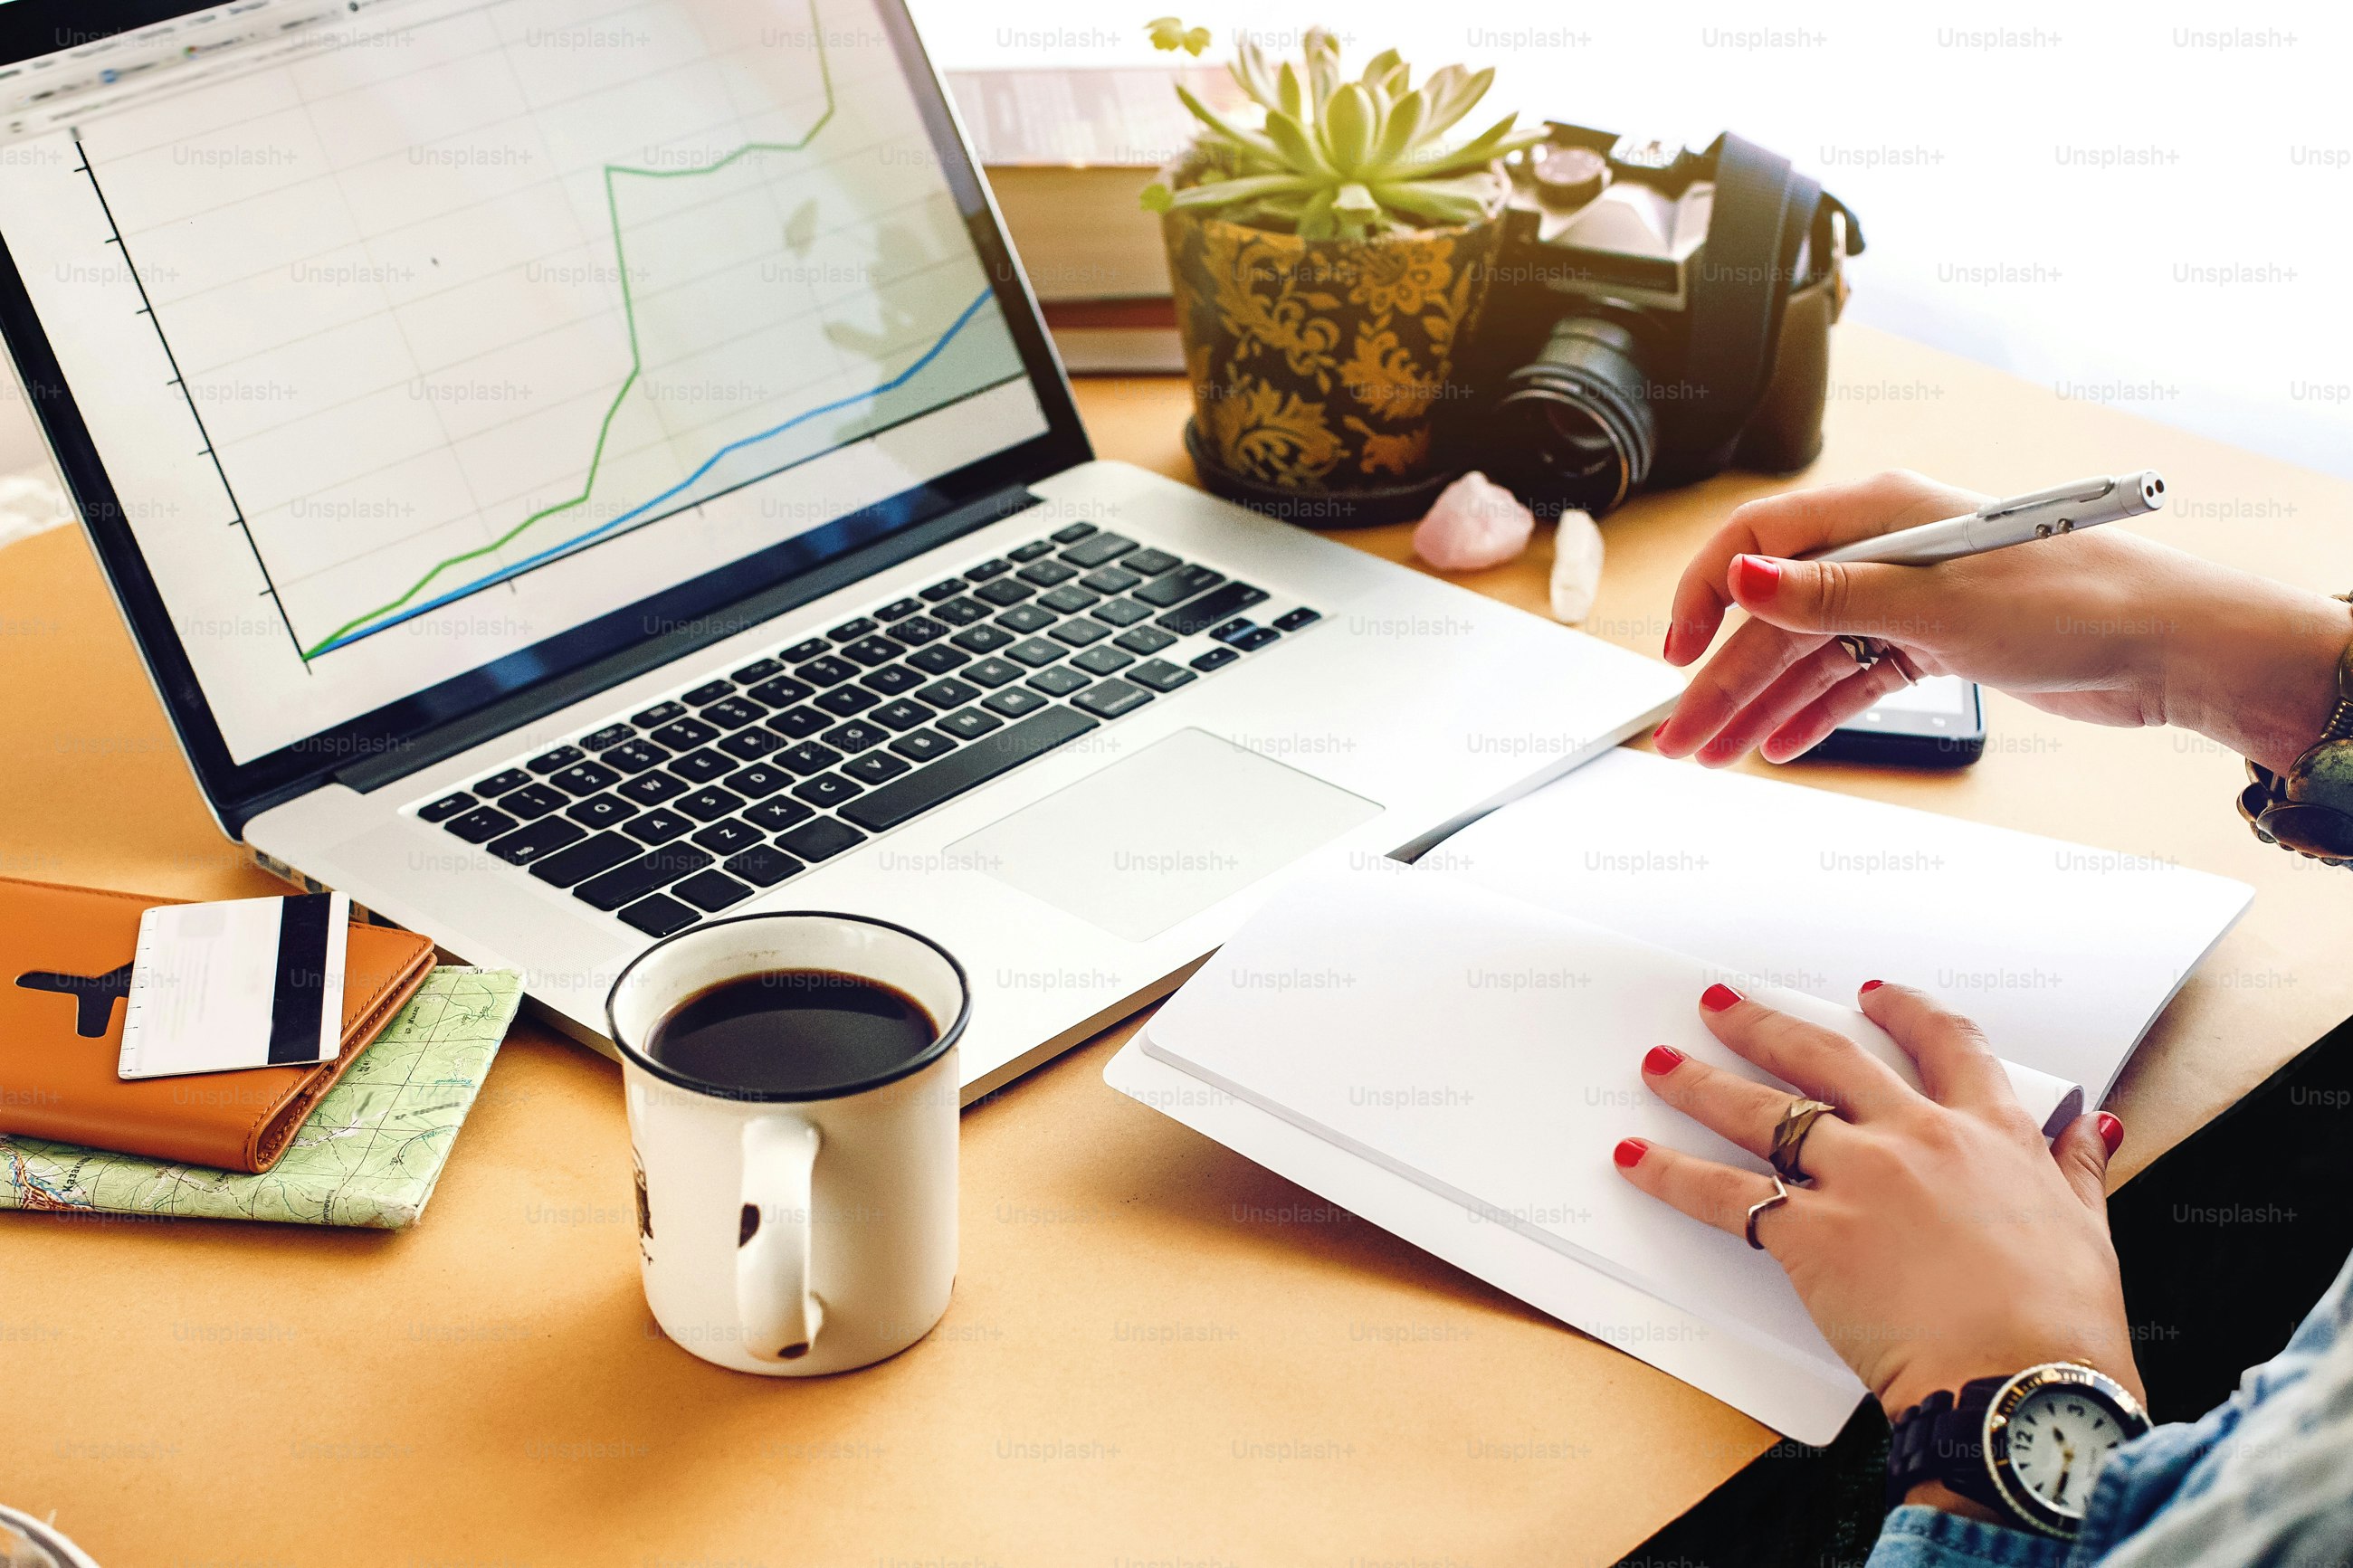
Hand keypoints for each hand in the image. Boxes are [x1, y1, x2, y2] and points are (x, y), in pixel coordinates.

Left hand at [1612, 980, 2143, 1421]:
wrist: (2024, 1384)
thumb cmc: (2064, 1325)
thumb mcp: (2090, 1230)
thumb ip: (2076, 1170)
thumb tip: (2092, 1130)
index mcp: (1990, 1131)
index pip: (1945, 1044)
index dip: (1903, 1011)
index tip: (1874, 995)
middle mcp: (1916, 1138)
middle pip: (1825, 1057)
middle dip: (1764, 1025)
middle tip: (1721, 1004)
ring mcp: (1858, 1179)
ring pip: (1761, 1111)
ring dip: (1699, 1082)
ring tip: (1659, 1063)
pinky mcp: (1811, 1234)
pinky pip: (1722, 1194)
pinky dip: (1669, 1173)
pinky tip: (1635, 1159)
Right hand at [1652, 469, 2350, 771]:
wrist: (2168, 645)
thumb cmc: (2077, 599)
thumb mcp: (1936, 600)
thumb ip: (1829, 595)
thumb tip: (1742, 580)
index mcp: (1880, 511)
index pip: (1758, 544)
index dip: (1707, 596)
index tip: (1676, 656)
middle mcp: (1886, 550)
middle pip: (1777, 617)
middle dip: (1723, 680)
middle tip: (1681, 739)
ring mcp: (1909, 598)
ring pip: (1809, 655)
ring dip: (1760, 706)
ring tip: (1716, 755)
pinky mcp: (1935, 643)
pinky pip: (1852, 679)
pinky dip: (1815, 713)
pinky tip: (1781, 745)